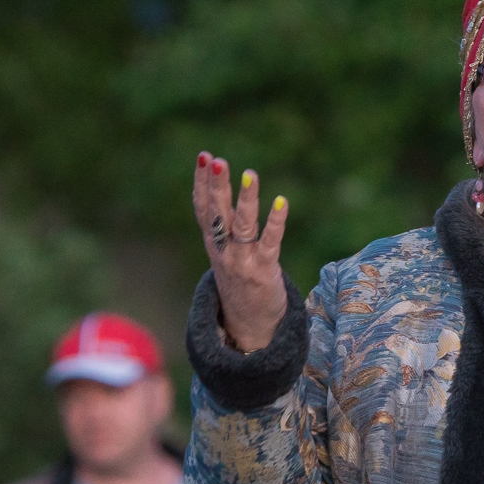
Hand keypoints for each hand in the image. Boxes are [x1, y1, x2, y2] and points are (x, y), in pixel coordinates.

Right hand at [192, 151, 289, 351]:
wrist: (249, 327)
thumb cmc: (240, 283)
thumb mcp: (225, 254)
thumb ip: (222, 227)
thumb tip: (219, 193)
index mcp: (213, 244)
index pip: (203, 208)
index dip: (202, 183)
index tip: (203, 157)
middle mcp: (224, 251)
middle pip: (217, 213)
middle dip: (216, 186)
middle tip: (216, 160)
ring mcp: (243, 261)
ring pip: (242, 225)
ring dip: (246, 199)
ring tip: (250, 174)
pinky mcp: (264, 270)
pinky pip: (270, 242)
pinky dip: (275, 222)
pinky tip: (281, 201)